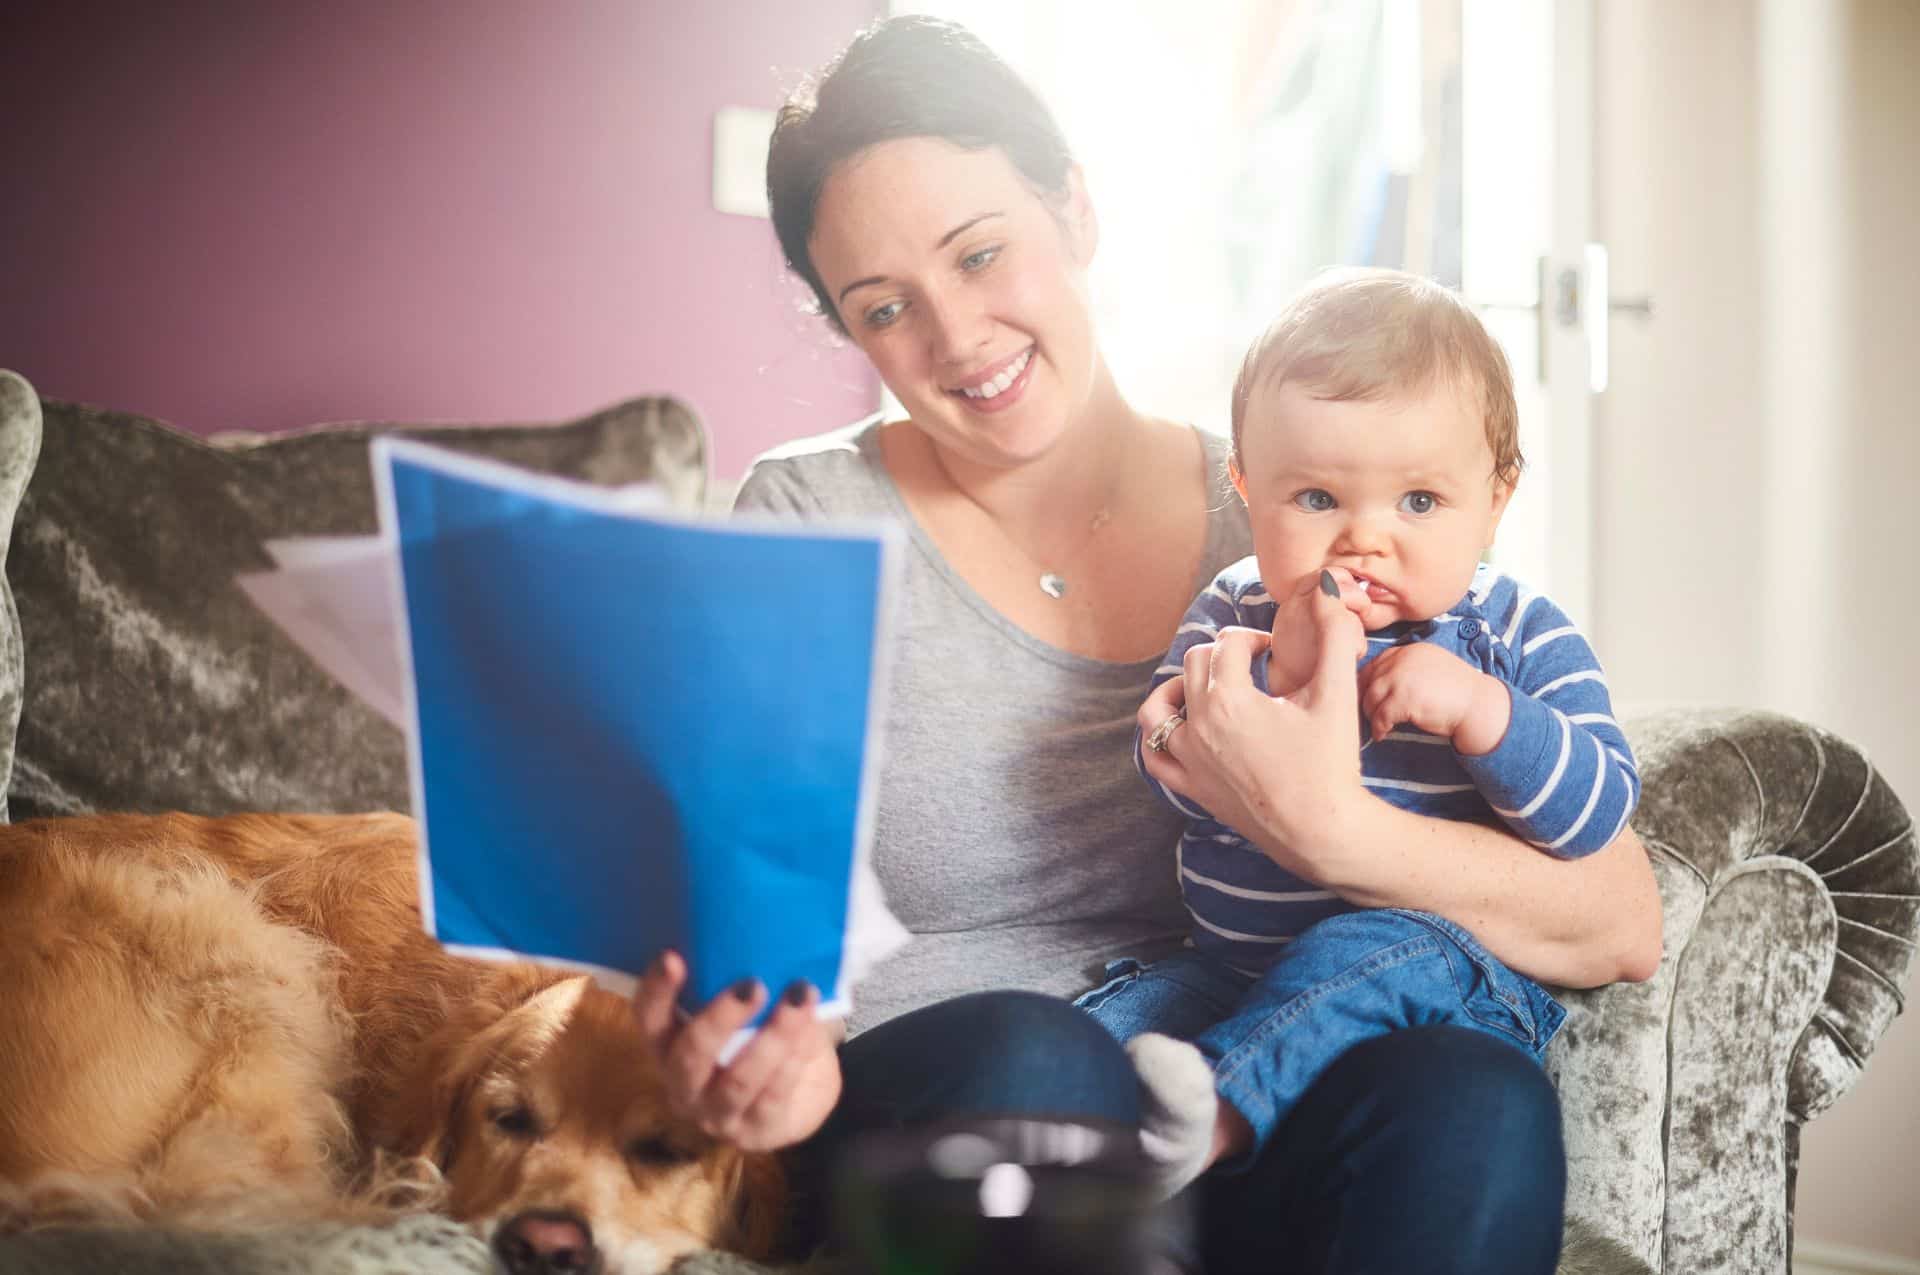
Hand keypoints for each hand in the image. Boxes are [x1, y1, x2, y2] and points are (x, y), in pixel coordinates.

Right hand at [631, 950, 842, 1151]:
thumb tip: (763, 941)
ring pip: (739, 1080)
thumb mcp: (746, 1011)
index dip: (657, 991)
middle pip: (690, 1056)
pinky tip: (809, 1031)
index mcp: (669, 1048)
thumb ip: (739, 983)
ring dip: (772, 1037)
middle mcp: (683, 1085)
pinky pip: (774, 1095)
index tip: (673, 956)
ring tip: (798, 998)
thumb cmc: (763, 1039)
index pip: (650, 1020)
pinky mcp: (757, 1133)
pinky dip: (792, 1060)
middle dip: (720, 1019)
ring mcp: (718, 1116)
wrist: (802, 1092)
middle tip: (752, 985)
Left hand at [1138, 575, 1369, 880]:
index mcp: (1229, 699)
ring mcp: (1189, 760)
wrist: (1323, 831)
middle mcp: (1198, 726)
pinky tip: (1181, 729)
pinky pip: (1154, 758)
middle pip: (1193, 666)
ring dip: (1175, 689)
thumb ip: (1334, 637)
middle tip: (1250, 666)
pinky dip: (1158, 738)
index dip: (1253, 640)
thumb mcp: (1336, 694)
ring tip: (1204, 687)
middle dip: (1222, 656)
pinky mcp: (1191, 789)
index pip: (1228, 645)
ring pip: (1156, 710)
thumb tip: (1326, 587)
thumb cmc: (1331, 764)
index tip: (1273, 652)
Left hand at [1358, 643, 1510, 754]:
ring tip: (1377, 726)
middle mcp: (1403, 660)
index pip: (1376, 663)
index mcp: (1410, 650)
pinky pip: (1380, 716)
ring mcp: (1402, 678)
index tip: (1366, 696)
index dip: (1367, 681)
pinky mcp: (1404, 699)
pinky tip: (1382, 735)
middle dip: (1365, 698)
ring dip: (1370, 715)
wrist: (1478, 705)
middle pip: (1369, 679)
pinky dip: (1378, 728)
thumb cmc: (1456, 691)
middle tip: (1367, 714)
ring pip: (1371, 698)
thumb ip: (1407, 668)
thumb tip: (1380, 684)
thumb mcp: (1431, 667)